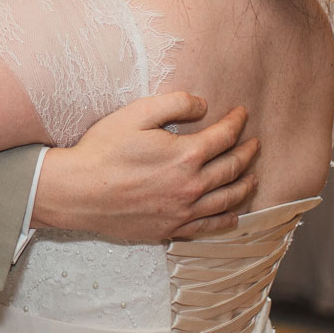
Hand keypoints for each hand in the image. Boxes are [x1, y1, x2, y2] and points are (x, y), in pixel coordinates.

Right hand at [30, 91, 259, 242]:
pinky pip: (208, 227)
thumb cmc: (103, 150)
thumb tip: (203, 105)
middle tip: (255, 144)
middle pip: (232, 168)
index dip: (237, 123)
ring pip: (227, 200)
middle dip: (248, 153)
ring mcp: (182, 211)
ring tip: (253, 177)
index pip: (224, 136)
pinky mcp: (170, 228)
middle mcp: (191, 186)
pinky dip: (226, 219)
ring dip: (245, 186)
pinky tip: (233, 214)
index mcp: (186, 155)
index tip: (242, 114)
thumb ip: (175, 104)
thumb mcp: (137, 114)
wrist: (78, 191)